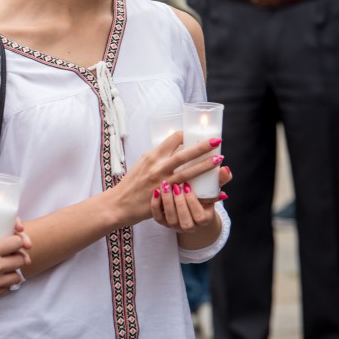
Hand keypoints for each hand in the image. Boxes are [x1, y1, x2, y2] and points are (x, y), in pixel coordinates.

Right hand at [0, 231, 31, 307]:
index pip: (16, 242)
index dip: (18, 241)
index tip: (15, 242)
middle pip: (21, 259)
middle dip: (19, 257)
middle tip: (13, 257)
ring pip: (17, 276)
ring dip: (14, 272)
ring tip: (7, 270)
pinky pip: (8, 288)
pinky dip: (6, 284)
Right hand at [110, 132, 225, 225]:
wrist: (119, 204)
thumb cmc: (131, 184)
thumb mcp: (142, 164)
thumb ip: (158, 158)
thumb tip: (174, 150)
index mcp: (152, 155)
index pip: (173, 139)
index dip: (188, 135)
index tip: (197, 135)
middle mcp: (157, 166)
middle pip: (184, 153)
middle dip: (202, 146)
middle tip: (217, 141)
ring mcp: (162, 181)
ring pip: (188, 171)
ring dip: (205, 165)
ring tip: (219, 160)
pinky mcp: (165, 196)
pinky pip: (186, 190)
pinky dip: (202, 189)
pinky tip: (214, 190)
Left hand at [151, 165, 231, 231]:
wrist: (188, 207)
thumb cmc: (201, 194)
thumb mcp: (211, 188)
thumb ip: (220, 180)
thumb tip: (225, 169)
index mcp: (204, 219)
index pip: (200, 217)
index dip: (193, 202)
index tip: (187, 185)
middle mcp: (189, 226)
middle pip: (185, 221)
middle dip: (180, 203)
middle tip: (175, 185)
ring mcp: (175, 225)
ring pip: (170, 220)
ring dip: (167, 202)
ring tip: (165, 185)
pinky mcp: (162, 222)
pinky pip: (157, 217)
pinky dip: (156, 205)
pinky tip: (156, 192)